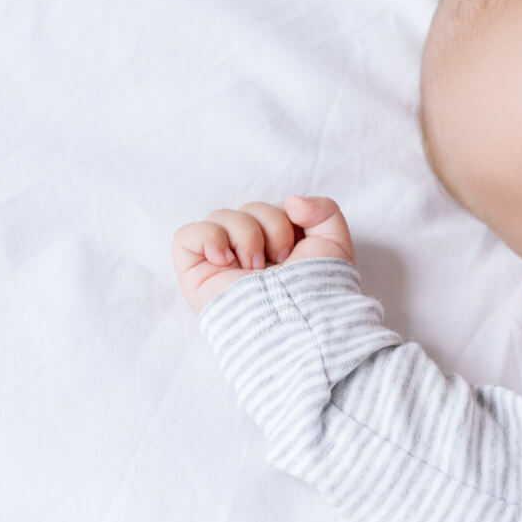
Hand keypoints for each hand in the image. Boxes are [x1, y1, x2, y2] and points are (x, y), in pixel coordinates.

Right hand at [172, 194, 355, 315]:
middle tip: (278, 262)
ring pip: (220, 216)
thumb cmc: (317, 291)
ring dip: (245, 234)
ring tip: (255, 268)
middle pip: (246, 209)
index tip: (295, 249)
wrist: (298, 320)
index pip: (268, 208)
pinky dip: (208, 238)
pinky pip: (187, 235)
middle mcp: (244, 255)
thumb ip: (323, 209)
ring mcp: (218, 265)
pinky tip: (226, 260)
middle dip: (270, 227)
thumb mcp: (334, 242)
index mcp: (272, 248)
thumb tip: (291, 201)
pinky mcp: (195, 275)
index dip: (284, 218)